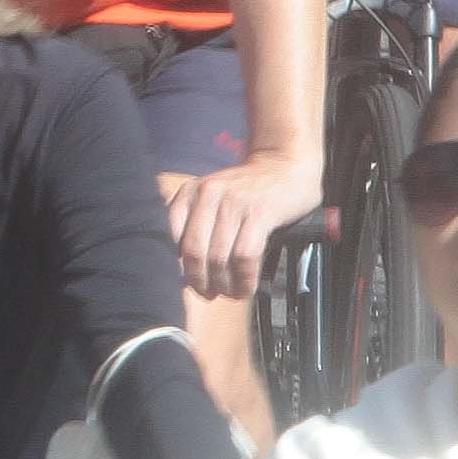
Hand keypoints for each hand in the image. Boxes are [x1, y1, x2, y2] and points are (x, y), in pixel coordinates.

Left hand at [163, 148, 322, 303]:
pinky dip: (244, 279)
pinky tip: (246, 288)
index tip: (188, 282)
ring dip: (224, 285)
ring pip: (219, 258)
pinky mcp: (260, 213)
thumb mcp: (211, 195)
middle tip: (208, 295)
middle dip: (199, 281)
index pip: (171, 237)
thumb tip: (181, 265)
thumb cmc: (248, 188)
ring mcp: (234, 203)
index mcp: (190, 192)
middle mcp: (208, 195)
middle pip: (194, 252)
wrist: (286, 164)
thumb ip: (195, 220)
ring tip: (230, 294)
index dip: (179, 266)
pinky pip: (245, 257)